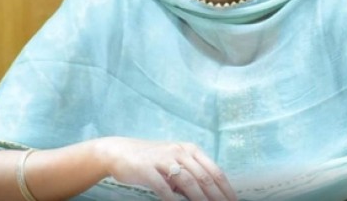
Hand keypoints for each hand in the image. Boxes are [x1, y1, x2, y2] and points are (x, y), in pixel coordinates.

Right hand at [97, 138, 236, 200]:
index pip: (214, 171)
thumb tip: (209, 193)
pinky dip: (172, 198)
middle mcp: (180, 152)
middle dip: (217, 197)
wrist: (120, 152)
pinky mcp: (148, 168)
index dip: (226, 189)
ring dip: (200, 199)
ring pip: (188, 181)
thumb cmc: (151, 160)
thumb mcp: (174, 162)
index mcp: (190, 150)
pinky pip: (163, 186)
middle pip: (204, 177)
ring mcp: (164, 159)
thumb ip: (191, 174)